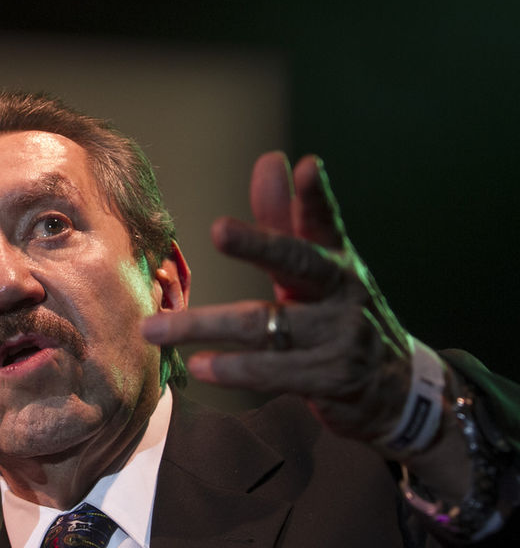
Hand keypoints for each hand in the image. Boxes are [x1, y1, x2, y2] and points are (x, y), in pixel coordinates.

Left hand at [144, 152, 414, 442]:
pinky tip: (196, 366)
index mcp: (336, 261)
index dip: (316, 196)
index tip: (308, 166)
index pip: (323, 222)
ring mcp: (341, 338)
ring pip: (264, 325)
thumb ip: (285, 219)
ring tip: (153, 329)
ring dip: (205, 325)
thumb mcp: (316, 267)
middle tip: (219, 229)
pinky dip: (233, 369)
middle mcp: (343, 293)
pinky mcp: (332, 380)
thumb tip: (271, 160)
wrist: (394, 386)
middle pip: (296, 262)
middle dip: (259, 244)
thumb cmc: (338, 313)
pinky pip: (273, 372)